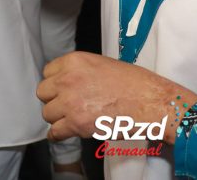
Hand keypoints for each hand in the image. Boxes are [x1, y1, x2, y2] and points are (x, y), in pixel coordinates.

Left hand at [37, 51, 190, 142]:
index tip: (61, 90)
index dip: (55, 83)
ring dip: (58, 117)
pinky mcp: (77, 123)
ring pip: (47, 113)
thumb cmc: (136, 84)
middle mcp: (67, 79)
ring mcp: (70, 102)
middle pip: (43, 92)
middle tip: (67, 106)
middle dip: (54, 100)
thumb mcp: (103, 65)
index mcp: (74, 61)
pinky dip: (58, 135)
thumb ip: (80, 71)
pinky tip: (62, 134)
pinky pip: (55, 131)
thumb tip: (68, 81)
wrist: (153, 103)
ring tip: (71, 119)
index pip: (47, 72)